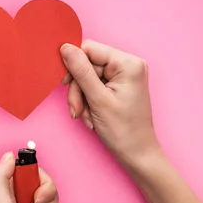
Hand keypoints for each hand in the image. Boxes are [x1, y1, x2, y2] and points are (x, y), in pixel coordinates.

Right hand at [60, 40, 159, 170]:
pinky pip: (95, 86)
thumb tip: (65, 47)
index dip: (74, 66)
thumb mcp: (97, 99)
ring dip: (82, 98)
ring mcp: (126, 75)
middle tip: (77, 110)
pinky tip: (91, 116)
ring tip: (86, 117)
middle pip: (88, 65)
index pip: (90, 49)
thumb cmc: (123, 131)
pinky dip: (89, 101)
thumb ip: (81, 71)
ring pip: (88, 77)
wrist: (137, 154)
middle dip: (78, 89)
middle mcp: (129, 64)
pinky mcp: (121, 85)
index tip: (65, 85)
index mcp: (128, 63)